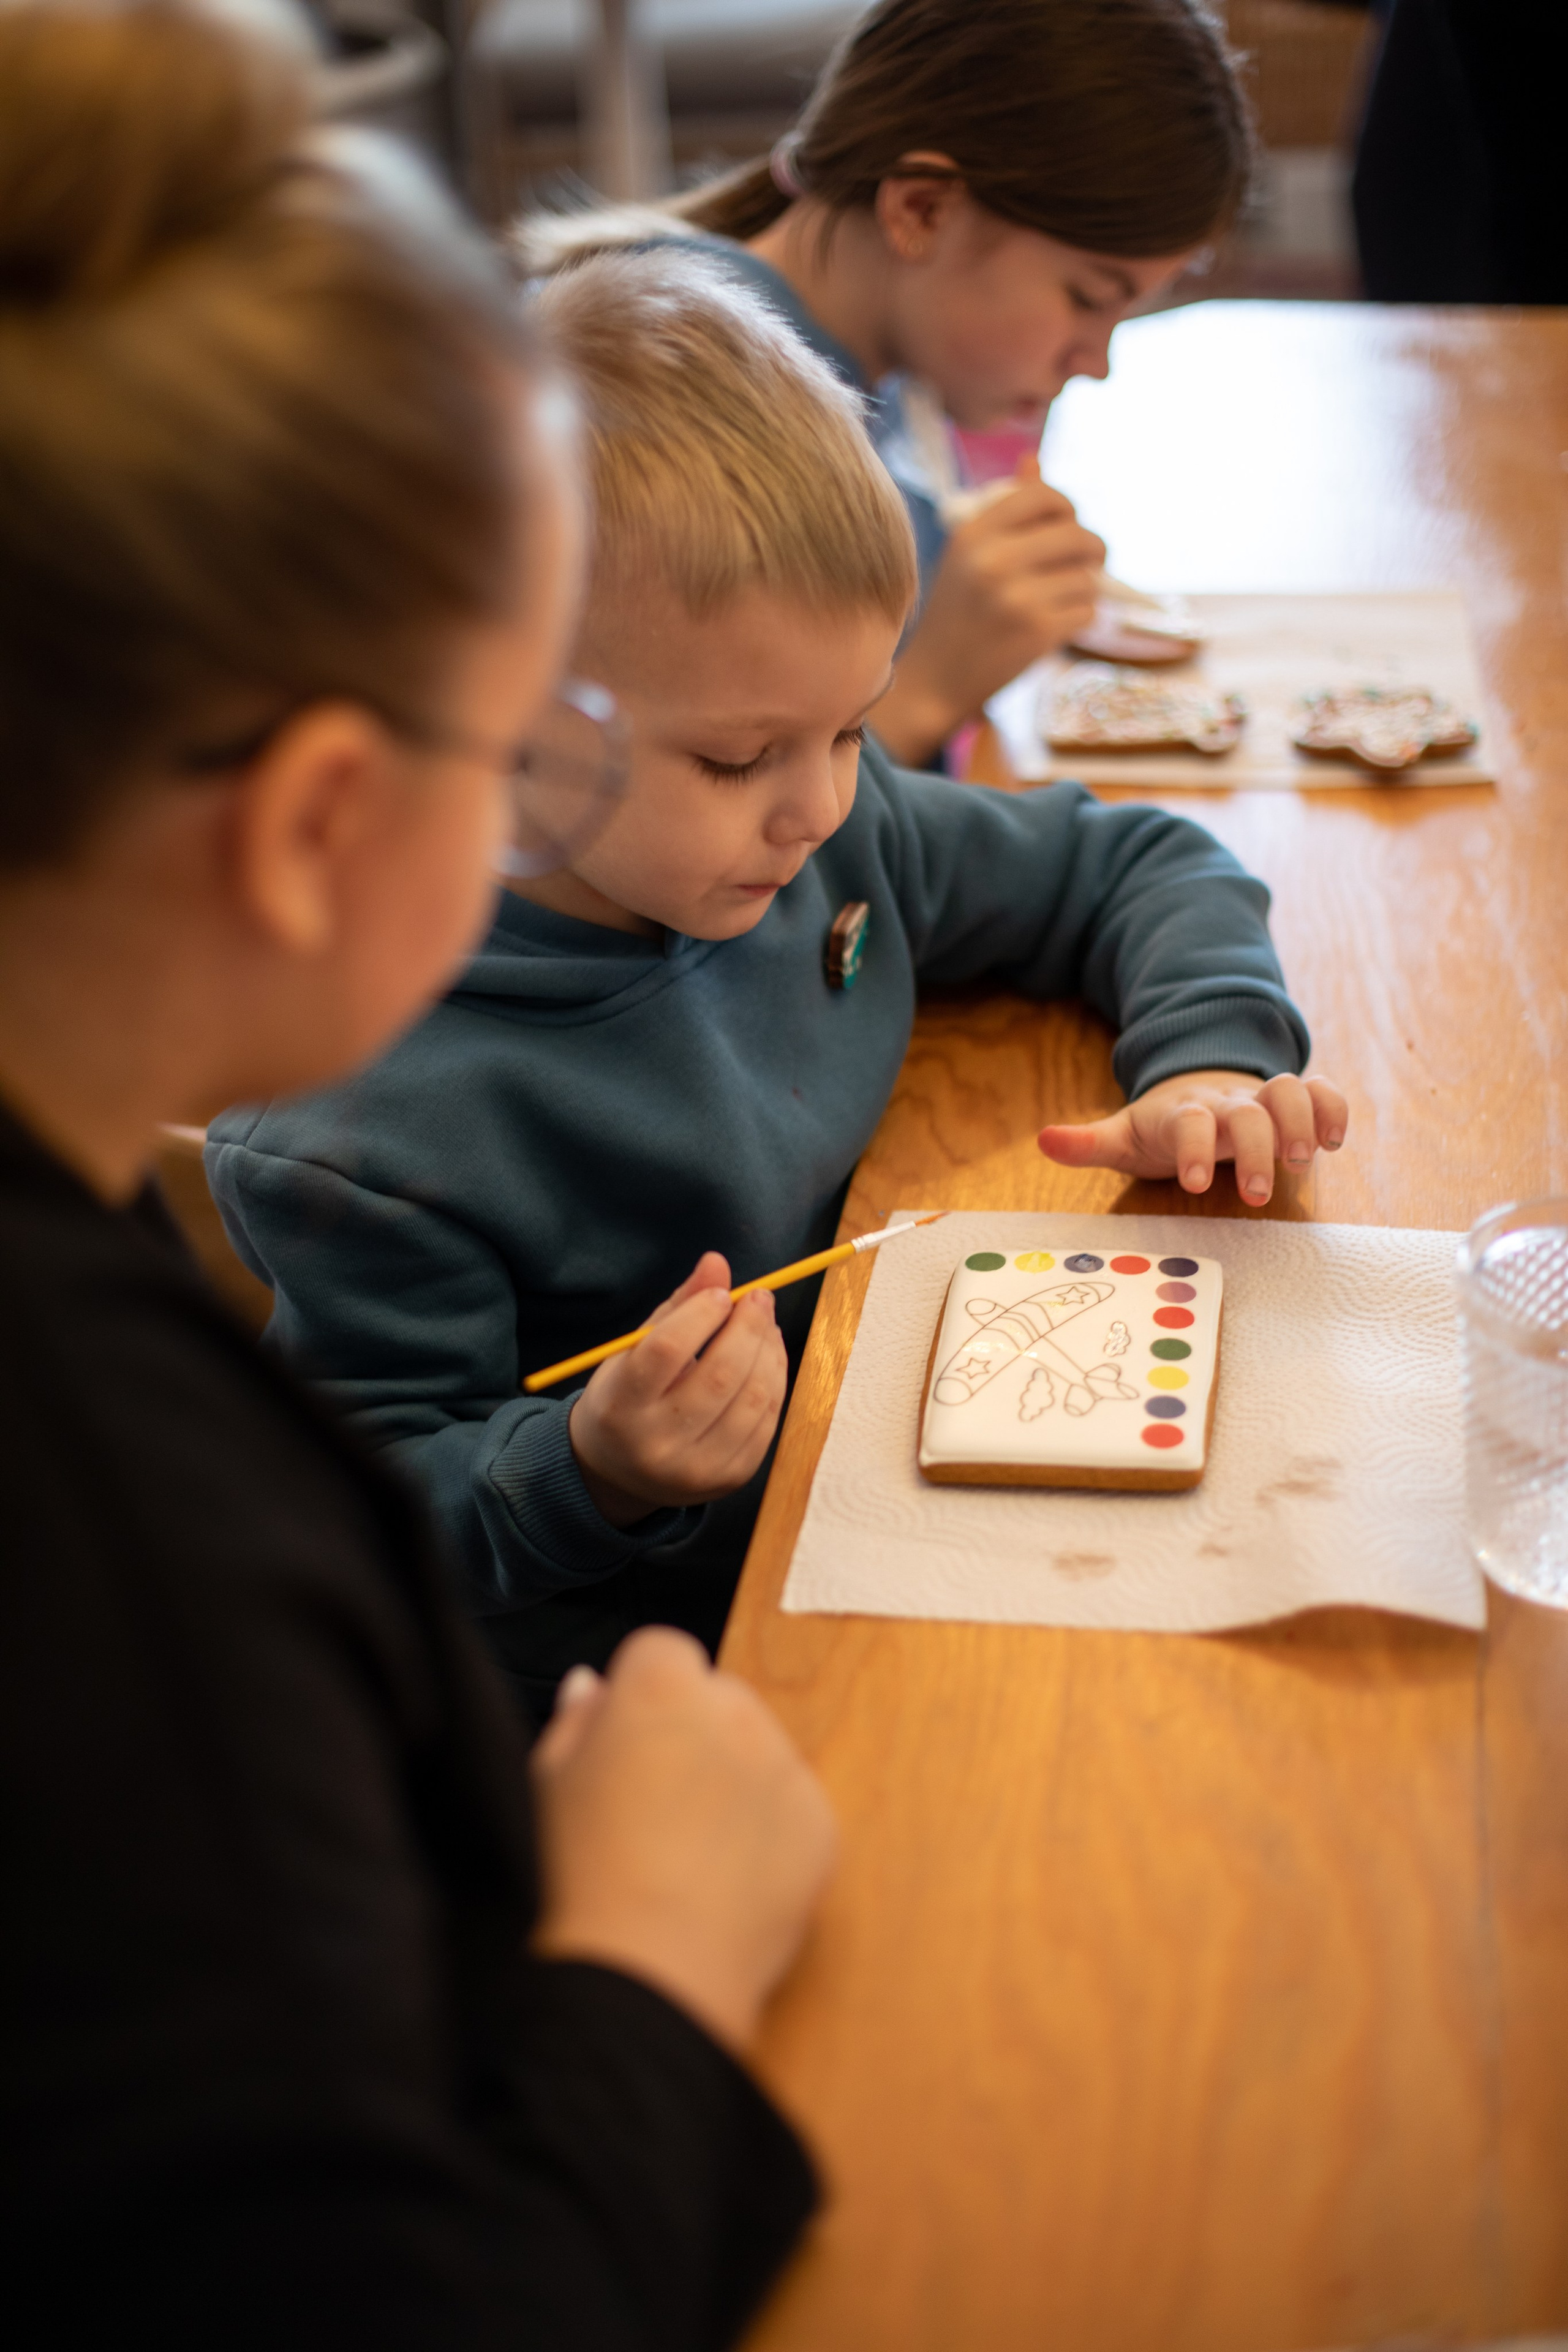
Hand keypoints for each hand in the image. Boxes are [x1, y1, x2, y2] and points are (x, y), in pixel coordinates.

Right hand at [531, 1628, 836, 2050]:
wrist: (644, 1981)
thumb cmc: (577, 1883)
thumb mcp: (545, 1786)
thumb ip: (575, 1723)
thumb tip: (593, 1689)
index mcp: (659, 1689)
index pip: (660, 1652)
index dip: (637, 1700)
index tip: (621, 1748)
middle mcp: (732, 1712)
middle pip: (718, 1697)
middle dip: (693, 1735)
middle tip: (651, 1808)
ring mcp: (784, 1768)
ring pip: (761, 1751)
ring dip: (733, 1782)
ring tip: (683, 1858)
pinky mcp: (820, 1827)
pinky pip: (793, 1808)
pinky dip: (767, 1836)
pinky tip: (722, 1885)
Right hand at [569, 1252, 787, 1528]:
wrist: (619, 1473)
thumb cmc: (626, 1397)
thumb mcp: (634, 1352)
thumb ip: (676, 1307)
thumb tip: (717, 1262)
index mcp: (621, 1407)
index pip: (665, 1352)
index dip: (700, 1314)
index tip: (721, 1294)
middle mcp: (657, 1444)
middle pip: (719, 1375)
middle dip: (749, 1327)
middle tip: (759, 1298)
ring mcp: (697, 1469)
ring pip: (752, 1398)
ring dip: (769, 1351)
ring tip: (766, 1324)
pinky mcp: (729, 1479)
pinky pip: (767, 1421)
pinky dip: (775, 1381)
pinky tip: (768, 1357)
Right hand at [871, 456, 1104, 764]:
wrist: (934, 682)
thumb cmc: (955, 616)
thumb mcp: (967, 555)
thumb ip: (1003, 511)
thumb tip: (1033, 460)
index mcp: (973, 533)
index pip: (1043, 495)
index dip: (1067, 508)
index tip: (1067, 526)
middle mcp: (993, 559)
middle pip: (1078, 534)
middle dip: (1092, 550)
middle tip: (1088, 565)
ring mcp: (1016, 596)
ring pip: (1087, 577)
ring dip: (1086, 591)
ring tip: (1064, 601)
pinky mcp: (1036, 631)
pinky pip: (1087, 611)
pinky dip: (1080, 619)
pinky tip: (1058, 627)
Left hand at [1038, 1069, 1348, 1205]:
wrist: (1197, 1086)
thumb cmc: (1161, 1127)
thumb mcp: (1123, 1136)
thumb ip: (1087, 1142)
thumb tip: (1043, 1140)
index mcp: (1185, 1110)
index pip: (1191, 1121)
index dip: (1193, 1149)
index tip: (1192, 1184)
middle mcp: (1228, 1101)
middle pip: (1248, 1113)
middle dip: (1255, 1151)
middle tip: (1255, 1194)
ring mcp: (1262, 1098)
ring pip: (1290, 1091)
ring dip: (1301, 1122)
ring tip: (1301, 1160)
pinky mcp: (1292, 1103)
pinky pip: (1321, 1091)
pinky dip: (1332, 1110)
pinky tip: (1333, 1142)